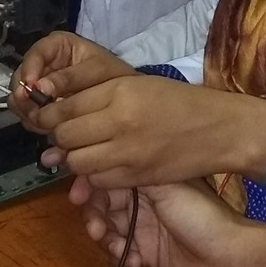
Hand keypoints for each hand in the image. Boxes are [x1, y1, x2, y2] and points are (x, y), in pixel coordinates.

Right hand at [11, 32, 135, 127]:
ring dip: (28, 111)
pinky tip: (47, 128)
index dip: (29, 70)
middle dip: (26, 96)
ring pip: (20, 99)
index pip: (35, 54)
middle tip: (35, 112)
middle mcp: (44, 64)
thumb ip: (69, 78)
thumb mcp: (97, 71)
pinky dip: (35, 122)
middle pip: (21, 78)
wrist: (127, 99)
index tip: (30, 88)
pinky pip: (28, 114)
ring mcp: (40, 87)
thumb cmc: (114, 76)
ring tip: (43, 123)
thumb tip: (38, 88)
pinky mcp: (41, 106)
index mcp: (56, 46)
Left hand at [34, 75, 265, 187]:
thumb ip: (98, 96)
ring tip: (84, 150)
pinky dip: (94, 175)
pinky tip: (103, 165)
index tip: (46, 116)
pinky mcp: (136, 177)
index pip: (64, 107)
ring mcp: (127, 153)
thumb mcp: (137, 86)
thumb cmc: (178, 101)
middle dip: (58, 138)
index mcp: (119, 92)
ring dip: (74, 159)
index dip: (48, 114)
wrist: (219, 129)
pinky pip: (98, 180)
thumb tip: (57, 110)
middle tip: (65, 135)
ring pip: (77, 163)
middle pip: (65, 136)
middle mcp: (119, 121)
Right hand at [76, 178, 252, 266]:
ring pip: (107, 228)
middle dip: (93, 214)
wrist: (231, 260)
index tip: (76, 195)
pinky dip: (121, 256)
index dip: (88, 183)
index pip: (108, 174)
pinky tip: (134, 262)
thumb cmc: (203, 218)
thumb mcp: (167, 189)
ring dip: (104, 237)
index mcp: (150, 177)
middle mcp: (144, 199)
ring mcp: (145, 226)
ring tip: (116, 246)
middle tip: (95, 227)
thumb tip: (98, 162)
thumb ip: (132, 174)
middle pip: (102, 202)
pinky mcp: (147, 252)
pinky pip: (120, 252)